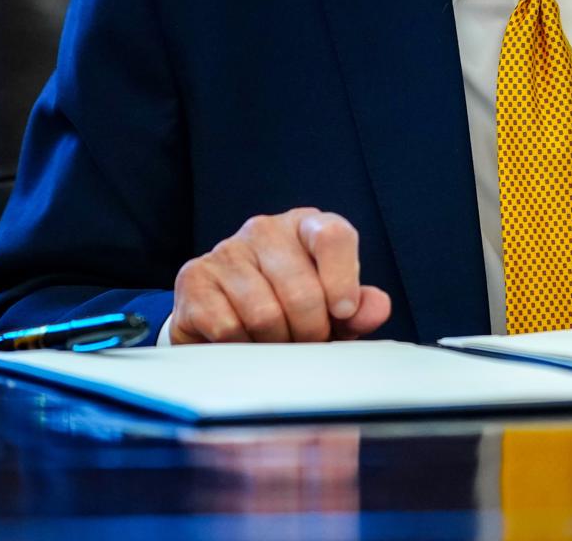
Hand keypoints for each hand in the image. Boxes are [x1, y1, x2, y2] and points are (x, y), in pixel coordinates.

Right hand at [169, 207, 392, 343]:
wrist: (224, 320)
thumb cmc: (289, 309)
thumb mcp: (331, 308)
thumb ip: (358, 307)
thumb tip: (377, 307)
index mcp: (306, 225)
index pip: (334, 236)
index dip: (342, 280)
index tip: (342, 313)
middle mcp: (265, 229)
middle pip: (301, 289)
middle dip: (310, 330)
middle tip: (306, 342)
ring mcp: (226, 250)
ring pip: (264, 313)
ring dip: (275, 342)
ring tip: (275, 342)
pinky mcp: (195, 278)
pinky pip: (228, 326)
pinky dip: (242, 346)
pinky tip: (243, 340)